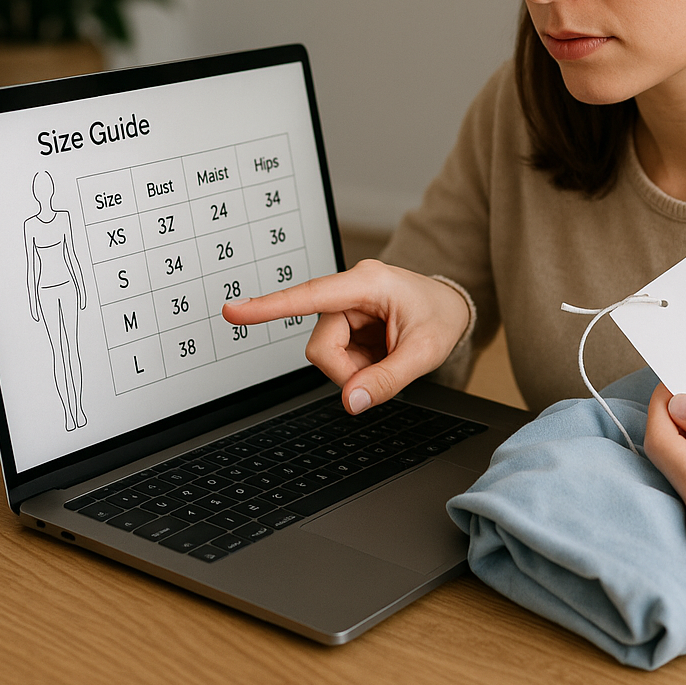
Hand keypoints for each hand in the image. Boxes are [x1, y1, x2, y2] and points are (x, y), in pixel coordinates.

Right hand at [222, 260, 469, 414]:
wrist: (451, 306)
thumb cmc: (441, 318)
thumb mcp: (426, 352)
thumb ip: (388, 378)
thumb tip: (351, 401)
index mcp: (367, 283)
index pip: (310, 296)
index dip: (269, 307)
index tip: (233, 311)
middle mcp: (349, 290)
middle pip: (321, 346)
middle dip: (347, 370)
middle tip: (383, 372)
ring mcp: (344, 306)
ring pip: (325, 354)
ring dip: (353, 368)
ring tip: (386, 356)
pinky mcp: (344, 321)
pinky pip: (335, 355)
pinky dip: (356, 365)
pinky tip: (379, 354)